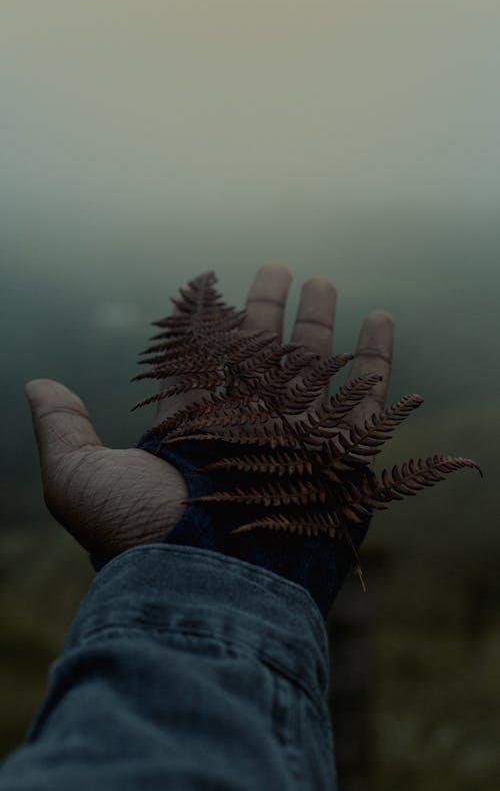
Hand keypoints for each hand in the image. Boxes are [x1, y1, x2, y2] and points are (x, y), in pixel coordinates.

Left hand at [26, 263, 393, 559]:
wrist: (207, 586)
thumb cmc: (141, 536)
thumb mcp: (79, 480)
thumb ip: (63, 429)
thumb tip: (35, 385)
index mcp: (195, 432)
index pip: (208, 365)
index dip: (214, 326)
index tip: (222, 287)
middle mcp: (247, 432)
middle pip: (262, 359)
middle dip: (271, 313)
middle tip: (281, 269)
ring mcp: (295, 443)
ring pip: (312, 371)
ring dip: (321, 327)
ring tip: (325, 282)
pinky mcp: (341, 459)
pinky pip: (364, 400)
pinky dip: (374, 360)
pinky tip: (380, 319)